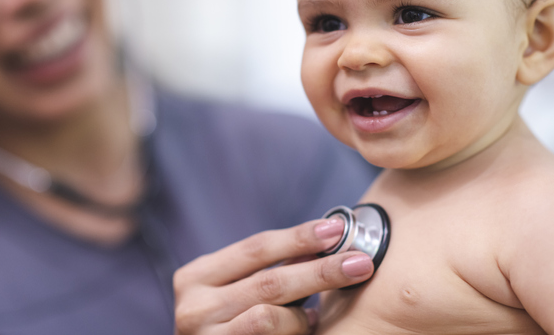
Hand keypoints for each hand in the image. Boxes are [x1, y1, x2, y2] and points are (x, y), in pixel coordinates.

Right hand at [174, 218, 374, 334]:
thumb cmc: (221, 324)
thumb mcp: (232, 290)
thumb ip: (266, 270)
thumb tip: (323, 240)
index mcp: (196, 276)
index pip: (256, 248)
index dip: (298, 237)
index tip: (336, 228)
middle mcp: (194, 306)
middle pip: (269, 281)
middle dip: (320, 270)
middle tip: (360, 262)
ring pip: (269, 316)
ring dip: (304, 312)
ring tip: (320, 309)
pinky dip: (296, 330)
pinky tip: (309, 326)